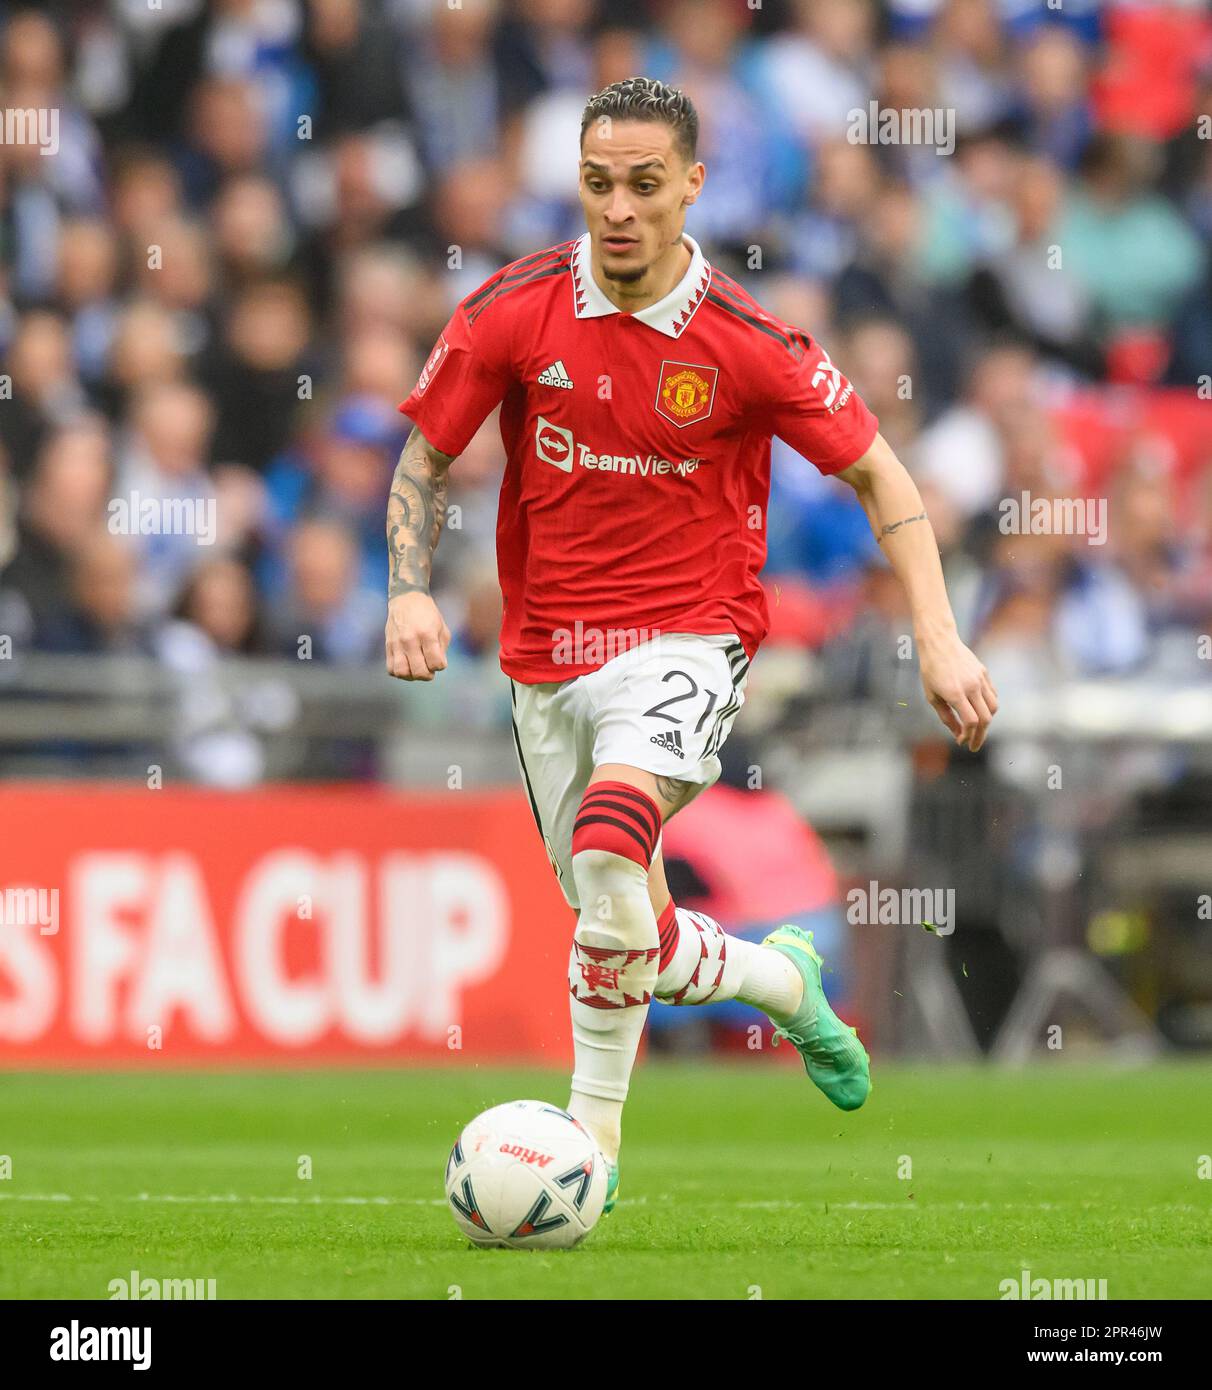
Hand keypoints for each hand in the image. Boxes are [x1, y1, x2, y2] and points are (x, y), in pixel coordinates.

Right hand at [385, 592, 450, 680]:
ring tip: (416, 669)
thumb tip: (437, 667)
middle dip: (427, 675)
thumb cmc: (428, 615)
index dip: (440, 666)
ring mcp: (397, 643)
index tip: (439, 660)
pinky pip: (391, 669)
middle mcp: (410, 639)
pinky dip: (400, 673)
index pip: (436, 663)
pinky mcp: (388, 645)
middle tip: (429, 669)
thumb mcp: (442, 628)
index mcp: (427, 634)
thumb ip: (441, 649)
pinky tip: (407, 666)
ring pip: (402, 673)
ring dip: (412, 676)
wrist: (406, 599)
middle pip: (419, 672)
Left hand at [918, 632, 997, 750]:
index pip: (970, 721)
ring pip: (993, 707)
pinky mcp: (984, 673)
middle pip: (985, 718)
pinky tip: (980, 712)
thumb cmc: (931, 670)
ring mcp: (980, 679)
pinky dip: (989, 707)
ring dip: (987, 722)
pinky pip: (992, 695)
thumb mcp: (932, 696)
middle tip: (974, 745)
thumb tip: (958, 735)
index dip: (968, 735)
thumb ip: (946, 717)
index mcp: (955, 693)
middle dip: (980, 735)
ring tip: (977, 729)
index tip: (961, 742)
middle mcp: (971, 686)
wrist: (940, 642)